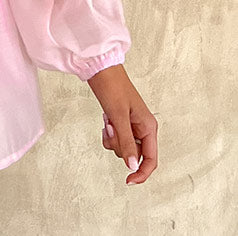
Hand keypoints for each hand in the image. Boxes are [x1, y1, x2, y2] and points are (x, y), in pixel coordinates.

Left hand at [86, 64, 157, 184]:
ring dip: (113, 139)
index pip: (151, 160)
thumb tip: (132, 166)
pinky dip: (109, 134)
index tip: (128, 181)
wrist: (100, 70)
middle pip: (134, 155)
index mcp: (149, 126)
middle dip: (119, 146)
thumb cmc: (112, 87)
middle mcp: (143, 128)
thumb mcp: (118, 117)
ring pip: (123, 148)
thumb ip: (126, 143)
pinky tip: (106, 120)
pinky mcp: (122, 122)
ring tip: (109, 120)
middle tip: (112, 127)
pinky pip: (116, 139)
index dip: (141, 173)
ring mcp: (132, 126)